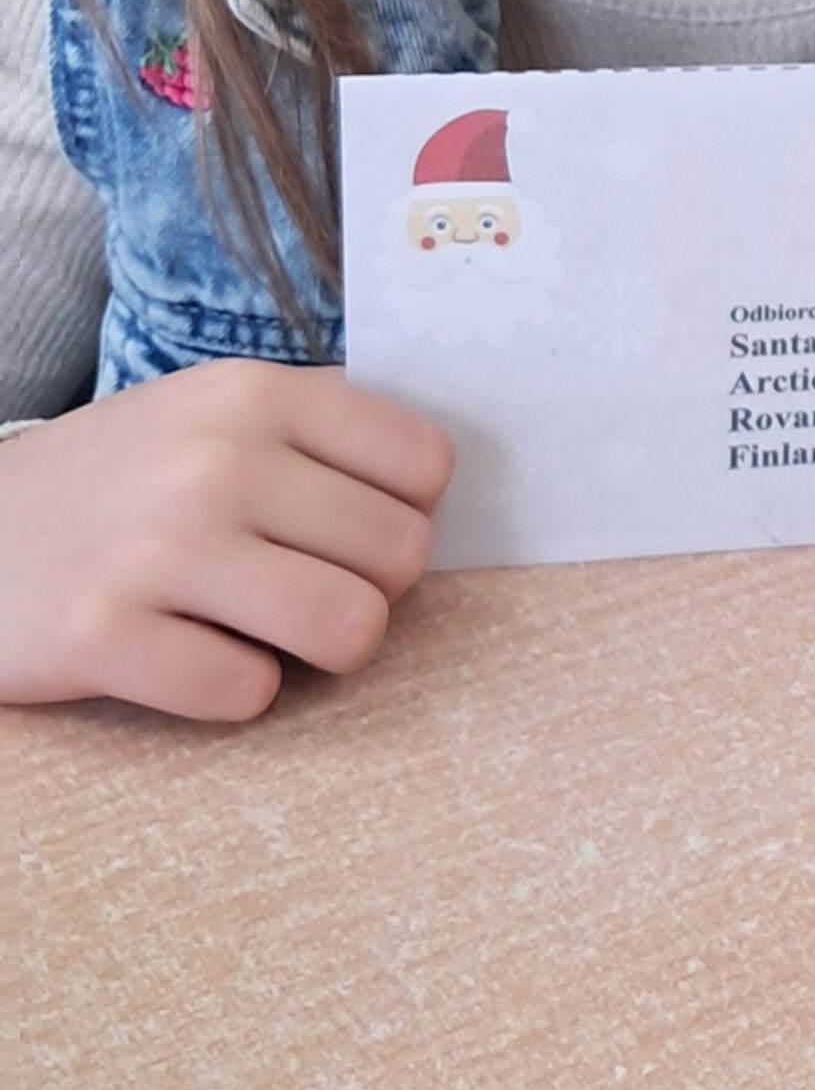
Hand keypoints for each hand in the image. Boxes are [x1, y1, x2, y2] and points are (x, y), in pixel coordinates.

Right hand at [0, 361, 454, 722]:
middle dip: (364, 587)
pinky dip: (231, 689)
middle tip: (297, 585)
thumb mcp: (209, 415)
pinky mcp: (102, 635)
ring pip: (349, 628)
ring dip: (318, 648)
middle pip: (401, 556)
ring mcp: (157, 548)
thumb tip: (436, 488)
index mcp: (253, 395)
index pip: (425, 464)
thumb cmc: (117, 482)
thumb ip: (318, 435)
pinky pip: (249, 694)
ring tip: (263, 629)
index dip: (402, 511)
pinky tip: (186, 654)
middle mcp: (213, 460)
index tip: (346, 528)